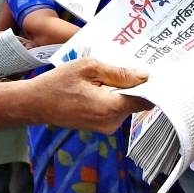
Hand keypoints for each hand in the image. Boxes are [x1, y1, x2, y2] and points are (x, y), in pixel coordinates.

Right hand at [32, 58, 151, 133]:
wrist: (35, 103)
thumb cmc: (59, 82)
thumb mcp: (89, 67)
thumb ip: (119, 73)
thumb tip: (145, 75)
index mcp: (110, 108)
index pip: (146, 99)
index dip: (153, 85)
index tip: (158, 72)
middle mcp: (112, 123)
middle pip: (138, 102)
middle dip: (137, 85)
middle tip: (132, 65)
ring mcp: (106, 127)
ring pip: (127, 105)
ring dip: (124, 90)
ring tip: (111, 74)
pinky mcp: (101, 126)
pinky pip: (116, 109)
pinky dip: (115, 97)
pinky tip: (103, 85)